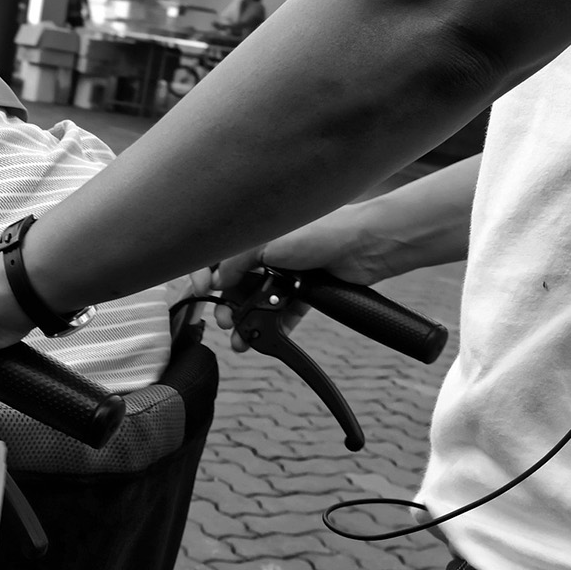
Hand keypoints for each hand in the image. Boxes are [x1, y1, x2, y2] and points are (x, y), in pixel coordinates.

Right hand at [212, 203, 382, 352]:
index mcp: (256, 236)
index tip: (202, 291)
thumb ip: (237, 262)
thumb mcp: (269, 243)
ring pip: (259, 302)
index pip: (219, 257)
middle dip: (226, 306)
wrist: (368, 244)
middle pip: (236, 285)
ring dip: (248, 322)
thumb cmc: (323, 231)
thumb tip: (216, 281)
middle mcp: (269, 254)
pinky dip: (275, 327)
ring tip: (242, 338)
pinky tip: (266, 338)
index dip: (206, 275)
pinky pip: (284, 313)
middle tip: (225, 321)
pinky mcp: (305, 292)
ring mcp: (287, 274)